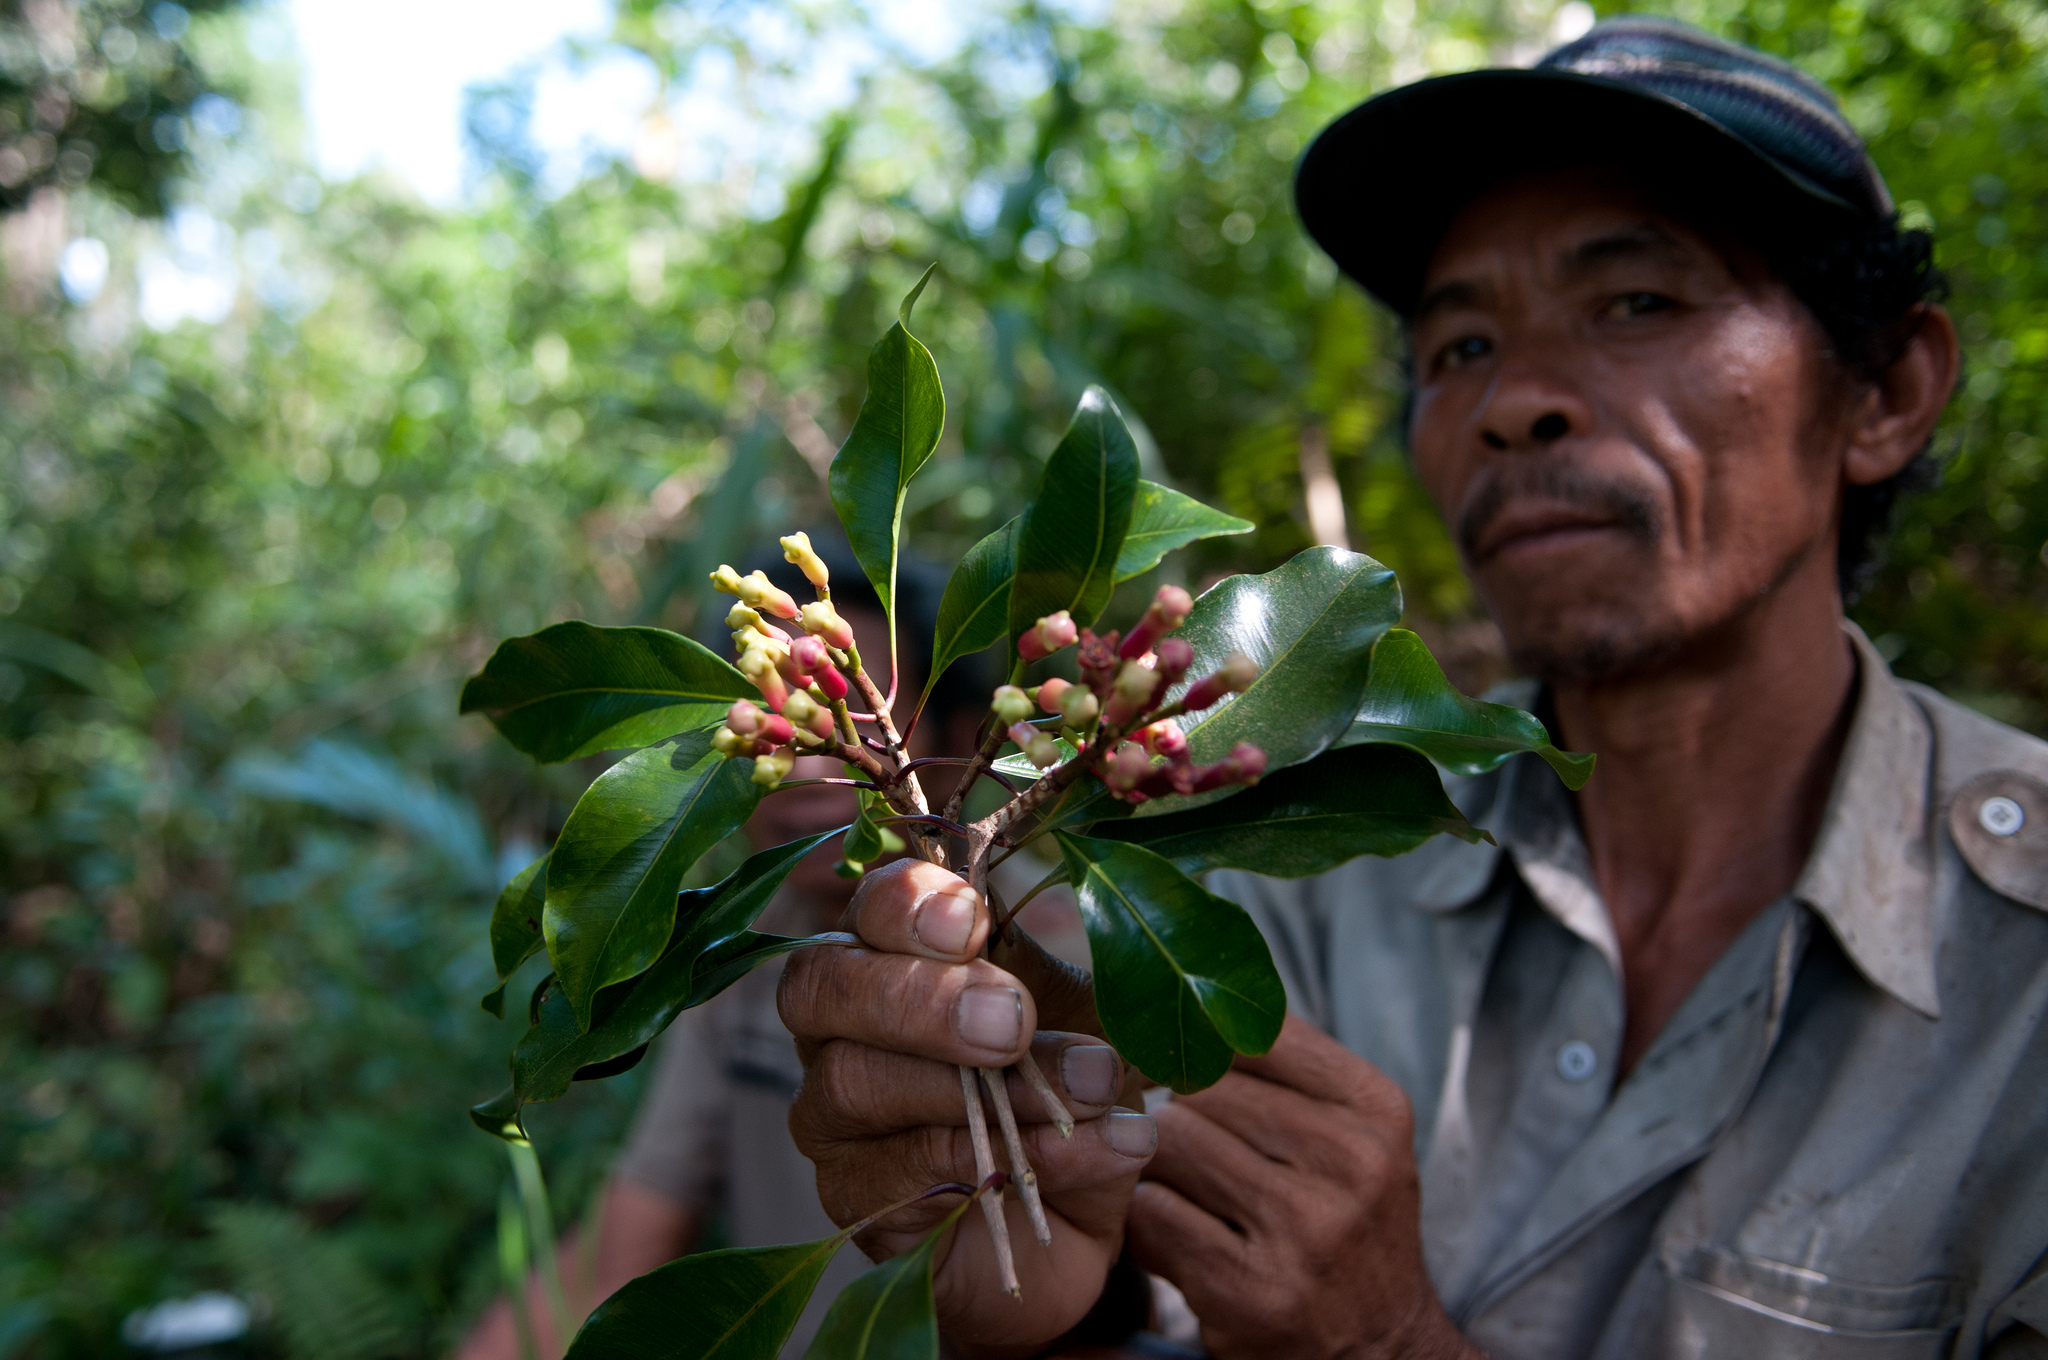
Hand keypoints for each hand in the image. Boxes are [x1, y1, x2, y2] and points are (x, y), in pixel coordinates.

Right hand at [779, 858, 1157, 1356]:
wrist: (1072, 1218)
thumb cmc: (1063, 1091)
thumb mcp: (1081, 1018)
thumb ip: (1064, 978)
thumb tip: (1097, 934)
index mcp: (894, 950)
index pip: (868, 904)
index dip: (906, 903)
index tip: (972, 919)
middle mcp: (839, 1024)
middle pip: (821, 984)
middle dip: (918, 998)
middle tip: (1011, 1023)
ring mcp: (832, 1114)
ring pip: (857, 1081)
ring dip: (991, 1088)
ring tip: (1094, 1089)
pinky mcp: (852, 1195)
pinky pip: (911, 1169)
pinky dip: (1019, 1155)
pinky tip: (1097, 1149)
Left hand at [1128, 1016, 1478, 1359]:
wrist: (1381, 1353)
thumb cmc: (1349, 1223)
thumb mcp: (1354, 1136)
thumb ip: (1285, 1067)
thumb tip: (1187, 988)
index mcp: (1377, 1111)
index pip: (1258, 1030)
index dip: (1201, 1034)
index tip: (1174, 1044)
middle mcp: (1352, 1165)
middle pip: (1203, 1086)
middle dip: (1176, 1107)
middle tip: (1177, 1135)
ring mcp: (1304, 1232)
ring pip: (1171, 1143)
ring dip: (1154, 1162)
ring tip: (1178, 1183)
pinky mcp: (1252, 1292)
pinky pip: (1152, 1214)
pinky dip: (1144, 1219)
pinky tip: (1171, 1230)